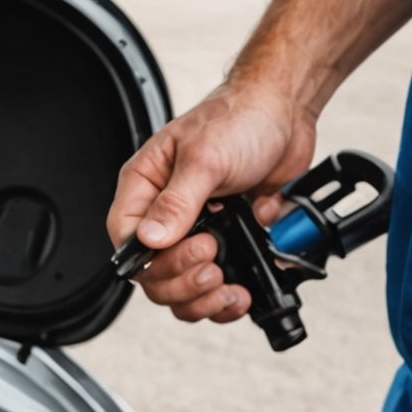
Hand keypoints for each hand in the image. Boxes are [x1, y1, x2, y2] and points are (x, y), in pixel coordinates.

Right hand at [106, 80, 316, 324]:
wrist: (285, 113)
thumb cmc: (238, 119)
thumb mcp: (204, 157)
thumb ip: (177, 201)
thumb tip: (150, 239)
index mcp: (145, 188)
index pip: (126, 240)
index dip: (152, 260)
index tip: (192, 250)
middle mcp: (165, 214)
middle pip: (153, 274)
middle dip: (183, 281)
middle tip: (214, 264)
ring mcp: (196, 231)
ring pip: (182, 288)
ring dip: (204, 299)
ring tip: (229, 288)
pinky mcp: (228, 241)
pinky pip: (219, 285)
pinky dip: (232, 295)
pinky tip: (247, 287)